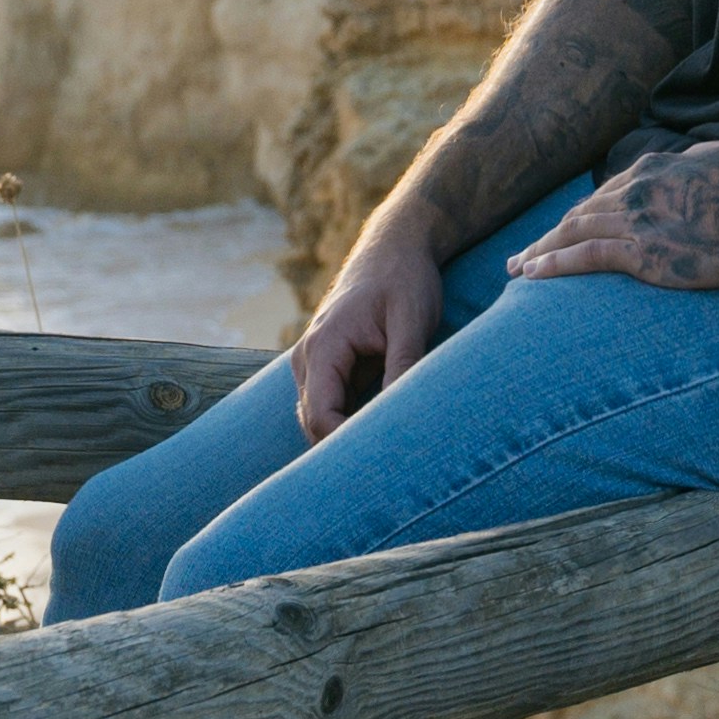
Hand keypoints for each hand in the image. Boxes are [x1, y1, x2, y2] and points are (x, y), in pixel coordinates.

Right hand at [287, 229, 445, 440]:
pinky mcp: (327, 364)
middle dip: (344, 448)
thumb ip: (403, 365)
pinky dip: (351, 420)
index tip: (385, 461)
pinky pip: (331, 404)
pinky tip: (382, 429)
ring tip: (389, 453)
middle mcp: (307, 356)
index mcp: (323, 347)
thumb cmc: (404, 279)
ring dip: (347, 436)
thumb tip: (398, 416)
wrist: (395, 247)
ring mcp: (313, 361)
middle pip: (313, 424)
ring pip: (319, 417)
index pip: (321, 417)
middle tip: (388, 471)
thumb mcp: (412, 321)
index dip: (347, 445)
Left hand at [503, 140, 718, 291]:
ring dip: (540, 252)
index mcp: (653, 169)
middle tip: (522, 255)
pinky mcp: (643, 253)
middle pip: (578, 216)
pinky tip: (532, 275)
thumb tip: (698, 167)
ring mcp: (636, 220)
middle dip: (548, 235)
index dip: (578, 217)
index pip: (603, 197)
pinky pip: (584, 257)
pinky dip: (553, 264)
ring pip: (571, 234)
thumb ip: (698, 164)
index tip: (562, 230)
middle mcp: (634, 190)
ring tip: (518, 269)